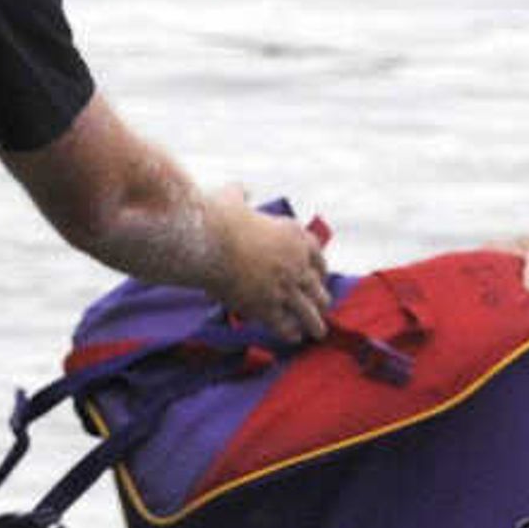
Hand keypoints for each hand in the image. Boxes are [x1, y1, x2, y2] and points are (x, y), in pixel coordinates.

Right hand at [220, 201, 332, 343]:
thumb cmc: (215, 217)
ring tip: (318, 332)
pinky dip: (290, 333)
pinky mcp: (268, 306)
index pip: (317, 256)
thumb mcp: (233, 198)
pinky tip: (293, 338)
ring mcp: (285, 286)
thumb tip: (240, 189)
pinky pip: (285, 325)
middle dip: (320, 298)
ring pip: (309, 311)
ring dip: (314, 323)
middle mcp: (296, 262)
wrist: (206, 240)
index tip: (320, 278)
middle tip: (322, 306)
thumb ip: (241, 195)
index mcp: (293, 234)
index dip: (320, 270)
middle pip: (317, 286)